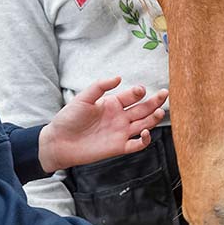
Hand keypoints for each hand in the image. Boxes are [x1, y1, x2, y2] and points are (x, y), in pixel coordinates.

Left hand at [39, 77, 168, 171]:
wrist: (59, 142)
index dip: (138, 92)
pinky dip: (145, 140)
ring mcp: (121, 132)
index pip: (132, 96)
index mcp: (113, 103)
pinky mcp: (119, 147)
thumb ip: (100, 87)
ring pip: (144, 124)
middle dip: (155, 101)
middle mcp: (120, 117)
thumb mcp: (83, 98)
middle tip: (165, 94)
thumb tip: (119, 77)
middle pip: (143, 109)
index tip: (141, 90)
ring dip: (154, 118)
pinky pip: (136, 145)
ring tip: (161, 111)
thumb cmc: (69, 118)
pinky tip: (146, 132)